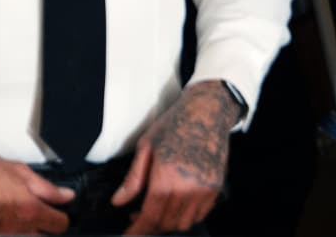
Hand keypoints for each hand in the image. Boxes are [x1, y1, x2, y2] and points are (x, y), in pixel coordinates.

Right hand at [0, 150, 73, 234]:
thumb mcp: (23, 173)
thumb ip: (48, 189)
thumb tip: (66, 196)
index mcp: (28, 211)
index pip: (59, 225)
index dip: (62, 217)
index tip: (59, 213)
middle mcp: (14, 229)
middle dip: (45, 228)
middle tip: (42, 216)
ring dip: (27, 232)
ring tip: (22, 218)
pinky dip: (9, 234)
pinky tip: (6, 222)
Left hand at [111, 80, 240, 234]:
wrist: (208, 111)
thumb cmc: (175, 124)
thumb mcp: (146, 146)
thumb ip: (133, 179)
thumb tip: (119, 201)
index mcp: (166, 178)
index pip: (149, 217)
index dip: (136, 230)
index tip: (129, 234)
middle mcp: (188, 187)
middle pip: (165, 223)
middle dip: (150, 225)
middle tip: (139, 215)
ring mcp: (205, 188)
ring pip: (183, 223)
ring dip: (168, 222)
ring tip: (159, 209)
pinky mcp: (216, 186)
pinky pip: (200, 214)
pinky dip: (187, 215)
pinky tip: (177, 203)